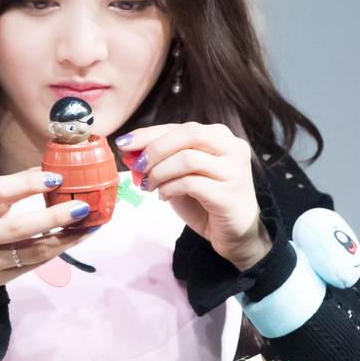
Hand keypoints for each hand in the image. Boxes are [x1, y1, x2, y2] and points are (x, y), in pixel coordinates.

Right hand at [0, 169, 93, 320]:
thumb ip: (6, 190)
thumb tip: (46, 171)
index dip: (28, 184)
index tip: (56, 178)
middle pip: (18, 227)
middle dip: (54, 216)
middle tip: (82, 206)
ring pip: (32, 251)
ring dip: (65, 238)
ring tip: (89, 224)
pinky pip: (34, 264)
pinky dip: (57, 250)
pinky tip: (73, 238)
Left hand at [117, 122, 271, 270]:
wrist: (235, 234)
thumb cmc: (206, 200)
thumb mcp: (179, 174)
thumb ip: (159, 159)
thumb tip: (128, 150)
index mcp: (220, 136)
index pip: (180, 126)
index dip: (149, 133)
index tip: (123, 144)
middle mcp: (232, 148)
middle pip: (188, 134)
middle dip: (155, 148)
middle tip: (137, 166)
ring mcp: (234, 171)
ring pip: (188, 159)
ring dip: (160, 172)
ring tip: (149, 185)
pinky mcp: (229, 195)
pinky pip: (191, 183)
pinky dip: (170, 188)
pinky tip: (163, 197)